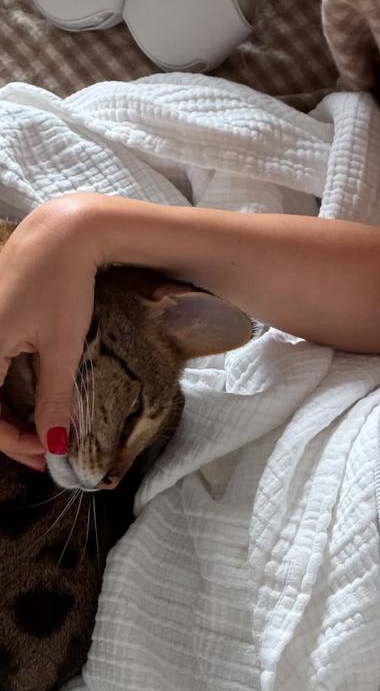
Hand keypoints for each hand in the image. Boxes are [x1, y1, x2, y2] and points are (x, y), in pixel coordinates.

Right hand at [0, 196, 101, 466]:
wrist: (61, 234)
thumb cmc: (63, 286)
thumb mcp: (62, 348)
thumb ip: (53, 399)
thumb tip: (53, 444)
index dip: (12, 443)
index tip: (45, 456)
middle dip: (7, 433)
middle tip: (41, 453)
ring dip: (3, 415)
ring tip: (36, 434)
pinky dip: (0, 390)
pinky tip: (24, 404)